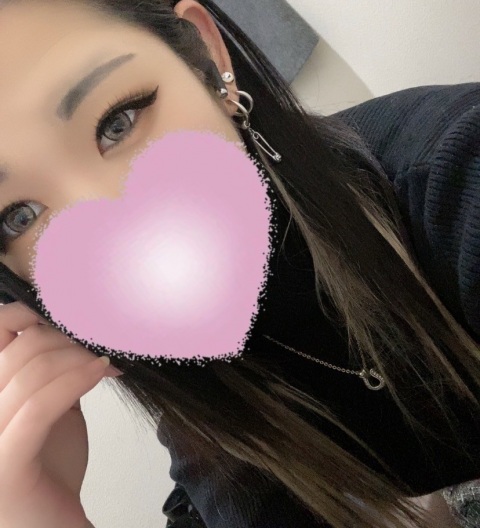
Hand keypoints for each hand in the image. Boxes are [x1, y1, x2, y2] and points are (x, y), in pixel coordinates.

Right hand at [0, 301, 114, 527]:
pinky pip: (39, 407)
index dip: (27, 313)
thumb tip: (70, 330)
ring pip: (30, 372)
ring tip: (107, 361)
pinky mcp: (4, 466)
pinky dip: (75, 380)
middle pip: (19, 348)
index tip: (70, 315)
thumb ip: (47, 375)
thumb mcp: (48, 411)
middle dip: (68, 338)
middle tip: (100, 345)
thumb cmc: (50, 471)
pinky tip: (103, 371)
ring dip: (79, 357)